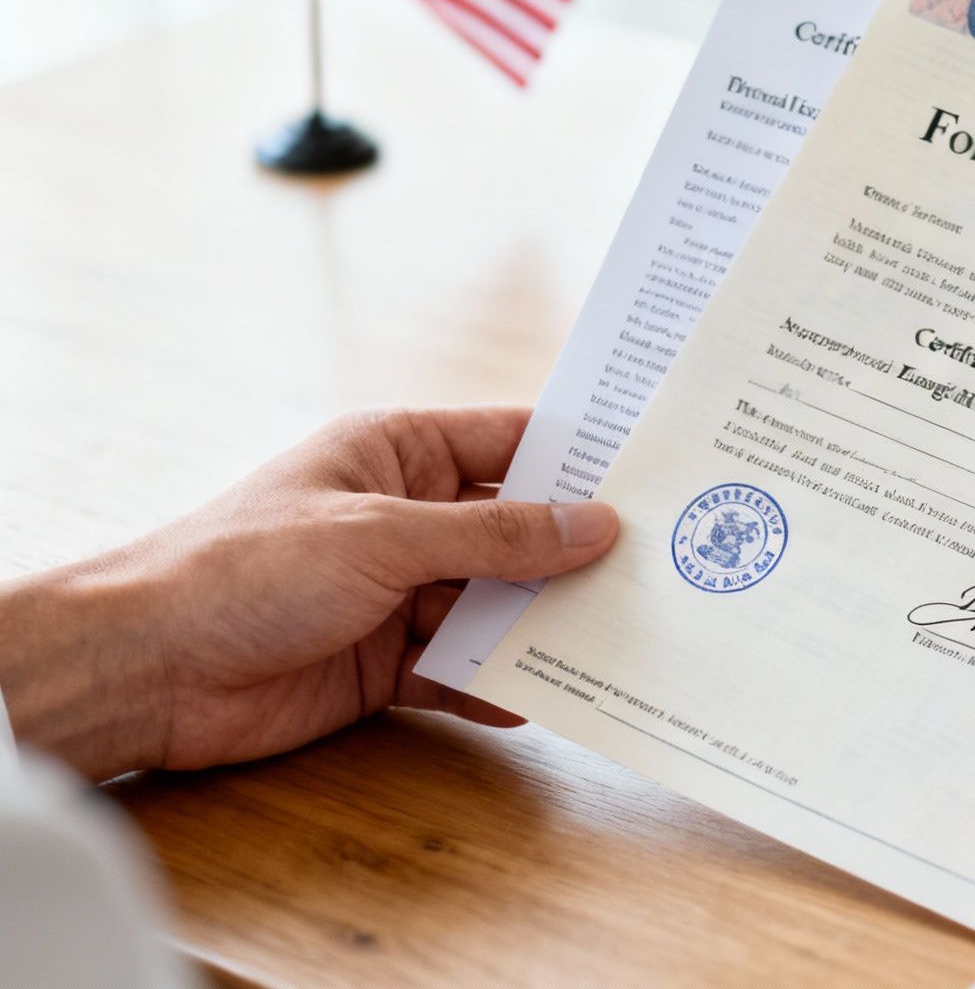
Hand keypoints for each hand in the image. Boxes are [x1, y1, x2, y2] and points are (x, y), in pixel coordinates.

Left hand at [0, 407, 617, 780]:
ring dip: (545, 623)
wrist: (146, 669)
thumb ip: (494, 536)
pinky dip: (497, 685)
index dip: (581, 456)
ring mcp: (398, 593)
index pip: (510, 442)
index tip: (658, 473)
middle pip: (515, 530)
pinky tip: (542, 696)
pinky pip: (462, 671)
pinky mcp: (386, 665)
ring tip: (622, 636)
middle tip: (664, 566)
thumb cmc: (245, 568)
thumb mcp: (384, 536)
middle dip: (576, 552)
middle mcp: (405, 518)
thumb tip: (595, 525)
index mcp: (397, 453)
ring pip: (496, 604)